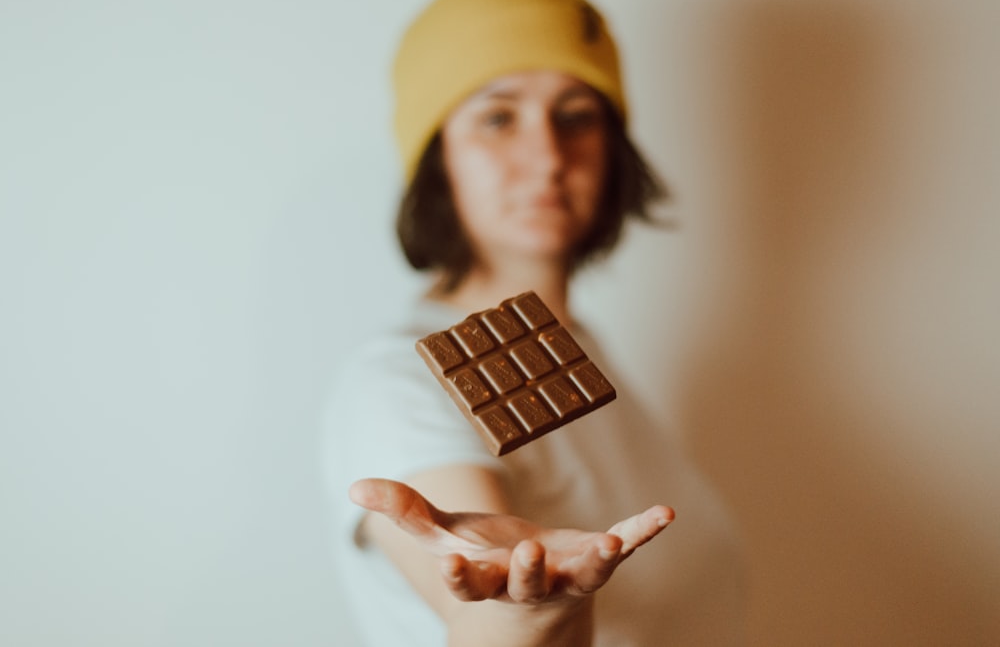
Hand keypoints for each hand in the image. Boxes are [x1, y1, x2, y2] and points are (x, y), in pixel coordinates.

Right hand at [349, 477, 673, 604]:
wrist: (533, 598)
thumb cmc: (482, 560)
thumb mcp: (442, 536)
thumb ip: (404, 510)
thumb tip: (353, 487)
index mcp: (485, 578)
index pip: (468, 580)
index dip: (459, 573)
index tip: (452, 562)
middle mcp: (527, 582)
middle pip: (526, 581)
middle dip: (527, 570)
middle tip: (529, 553)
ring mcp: (568, 575)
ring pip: (583, 573)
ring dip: (598, 560)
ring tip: (612, 546)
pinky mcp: (597, 560)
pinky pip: (625, 546)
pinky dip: (644, 531)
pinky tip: (665, 513)